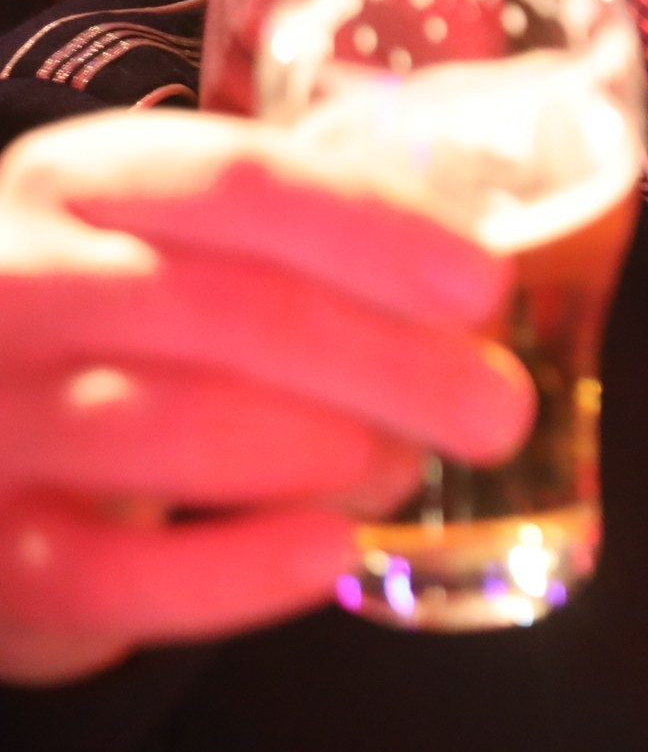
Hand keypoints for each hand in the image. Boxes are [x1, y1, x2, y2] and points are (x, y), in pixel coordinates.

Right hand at [0, 112, 532, 682]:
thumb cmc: (116, 314)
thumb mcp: (177, 231)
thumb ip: (303, 235)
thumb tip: (473, 293)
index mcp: (84, 178)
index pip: (243, 183)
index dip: (377, 232)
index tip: (485, 286)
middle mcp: (15, 281)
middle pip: (236, 313)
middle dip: (394, 366)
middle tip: (496, 409)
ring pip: (185, 432)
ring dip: (333, 454)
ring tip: (407, 467)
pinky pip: (115, 572)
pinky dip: (240, 570)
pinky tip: (331, 553)